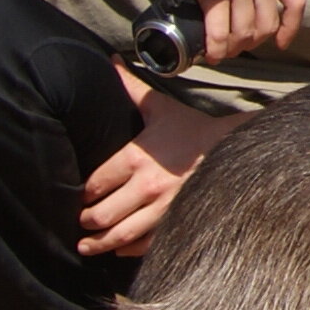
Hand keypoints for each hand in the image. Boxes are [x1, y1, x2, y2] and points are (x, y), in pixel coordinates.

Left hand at [78, 81, 238, 257]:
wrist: (232, 146)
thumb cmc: (191, 128)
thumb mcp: (160, 107)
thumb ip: (130, 87)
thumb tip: (110, 60)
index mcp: (136, 159)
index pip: (93, 186)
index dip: (80, 195)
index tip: (76, 197)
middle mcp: (146, 186)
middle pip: (100, 215)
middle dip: (85, 221)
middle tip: (80, 221)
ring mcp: (162, 209)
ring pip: (119, 235)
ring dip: (97, 243)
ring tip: (85, 245)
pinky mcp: (175, 222)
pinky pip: (144, 244)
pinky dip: (126, 249)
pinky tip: (117, 247)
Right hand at [150, 0, 305, 60]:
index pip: (295, 1)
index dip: (290, 28)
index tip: (281, 43)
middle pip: (267, 23)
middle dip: (254, 42)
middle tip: (238, 47)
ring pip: (245, 31)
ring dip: (233, 47)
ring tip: (222, 51)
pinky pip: (219, 30)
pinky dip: (216, 47)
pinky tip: (211, 54)